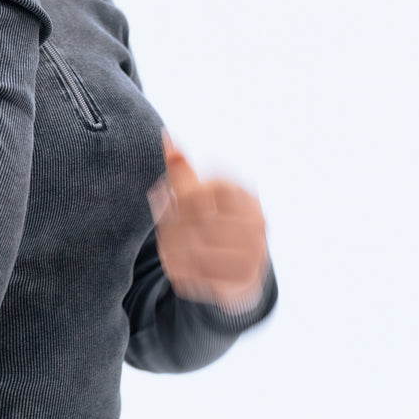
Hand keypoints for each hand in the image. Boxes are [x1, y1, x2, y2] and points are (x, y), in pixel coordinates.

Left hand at [145, 130, 270, 311]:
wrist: (240, 272)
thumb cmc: (215, 224)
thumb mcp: (201, 196)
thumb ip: (182, 171)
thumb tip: (166, 137)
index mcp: (247, 197)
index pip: (208, 189)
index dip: (180, 196)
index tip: (162, 198)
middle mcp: (258, 224)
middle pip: (202, 220)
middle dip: (173, 225)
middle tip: (161, 230)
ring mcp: (255, 253)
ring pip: (200, 249)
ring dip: (175, 250)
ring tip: (165, 249)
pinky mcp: (245, 281)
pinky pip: (205, 275)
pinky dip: (184, 271)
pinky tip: (175, 267)